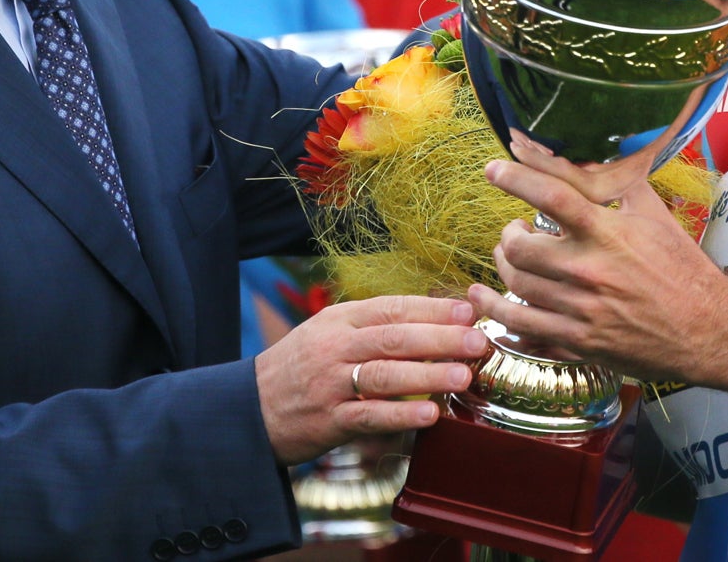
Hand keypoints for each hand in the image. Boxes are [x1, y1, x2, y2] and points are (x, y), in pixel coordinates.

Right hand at [253, 295, 488, 464]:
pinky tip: (430, 415)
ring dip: (428, 374)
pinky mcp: (328, 420)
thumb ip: (373, 328)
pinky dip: (402, 415)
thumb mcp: (329, 334)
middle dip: (441, 337)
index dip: (432, 308)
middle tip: (478, 341)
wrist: (249, 408)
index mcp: (339, 320)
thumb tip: (433, 321)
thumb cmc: (301, 368)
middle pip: (394, 337)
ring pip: (385, 374)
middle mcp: (335, 346)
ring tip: (463, 376)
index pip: (391, 307)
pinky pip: (370, 415)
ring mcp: (330, 383)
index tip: (468, 310)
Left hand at [468, 145, 727, 383]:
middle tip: (515, 231)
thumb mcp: (653, 214)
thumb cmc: (681, 268)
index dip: (515, 179)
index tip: (493, 170)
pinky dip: (496, 309)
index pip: (551, 195)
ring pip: (516, 285)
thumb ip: (615, 184)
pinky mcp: (577, 341)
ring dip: (502, 266)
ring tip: (508, 258)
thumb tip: (585, 154)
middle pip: (520, 247)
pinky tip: (484, 299)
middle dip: (509, 235)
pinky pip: (521, 325)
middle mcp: (589, 271)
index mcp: (608, 234)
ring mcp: (581, 310)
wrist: (706, 328)